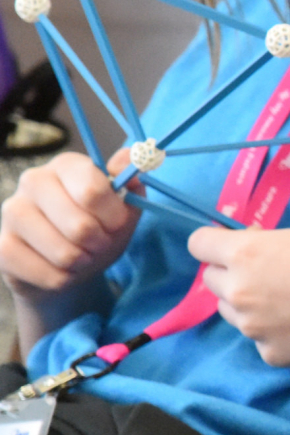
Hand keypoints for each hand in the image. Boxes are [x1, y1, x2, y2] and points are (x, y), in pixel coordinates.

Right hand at [0, 149, 140, 297]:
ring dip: (82, 262)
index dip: (114, 218)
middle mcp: (33, 181)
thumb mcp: (124, 208)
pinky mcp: (2, 246)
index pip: (93, 192)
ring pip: (64, 254)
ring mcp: (11, 212)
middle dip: (99, 244)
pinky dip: (64, 279)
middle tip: (98, 243)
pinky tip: (60, 268)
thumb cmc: (99, 228)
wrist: (68, 263)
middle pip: (80, 227)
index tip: (117, 224)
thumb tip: (133, 155)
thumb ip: (131, 182)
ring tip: (80, 254)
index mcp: (66, 165)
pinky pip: (48, 275)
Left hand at [189, 220, 289, 366]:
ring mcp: (250, 327)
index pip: (198, 244)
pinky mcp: (269, 353)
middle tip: (266, 273)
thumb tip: (271, 251)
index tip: (235, 244)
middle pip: (211, 280)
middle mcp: (237, 290)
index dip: (215, 242)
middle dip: (232, 273)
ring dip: (248, 303)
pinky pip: (261, 338)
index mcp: (244, 253)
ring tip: (284, 302)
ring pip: (231, 312)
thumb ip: (279, 242)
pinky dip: (275, 331)